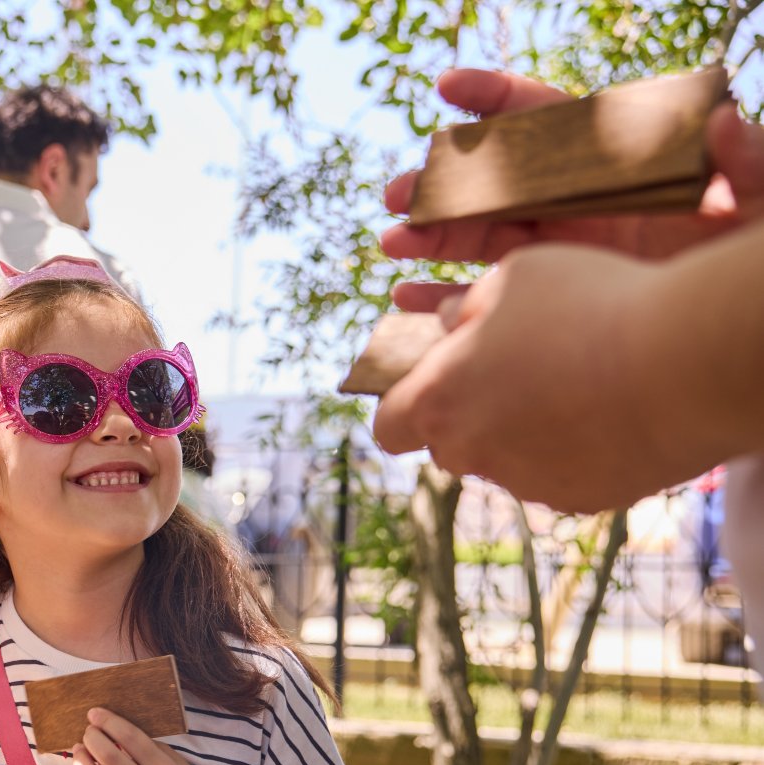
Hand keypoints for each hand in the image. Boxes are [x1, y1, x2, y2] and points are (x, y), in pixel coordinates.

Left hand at [71, 709, 215, 764]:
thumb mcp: (174, 761)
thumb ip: (146, 746)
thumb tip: (112, 728)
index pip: (130, 737)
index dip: (108, 721)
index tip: (94, 713)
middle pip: (108, 756)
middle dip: (92, 737)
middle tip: (89, 731)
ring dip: (80, 759)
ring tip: (80, 749)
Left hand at [372, 244, 720, 510]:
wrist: (684, 361)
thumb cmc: (589, 305)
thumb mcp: (512, 277)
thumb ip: (463, 308)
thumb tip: (443, 323)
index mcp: (439, 400)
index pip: (388, 426)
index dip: (402, 406)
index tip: (424, 388)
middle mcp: (471, 452)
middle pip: (447, 447)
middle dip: (466, 416)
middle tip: (510, 374)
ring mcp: (525, 482)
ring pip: (504, 461)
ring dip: (520, 431)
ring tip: (571, 383)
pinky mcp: (577, 499)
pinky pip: (558, 475)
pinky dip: (571, 450)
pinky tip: (606, 410)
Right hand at [382, 67, 763, 297]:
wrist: (743, 324)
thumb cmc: (756, 246)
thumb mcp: (763, 194)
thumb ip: (745, 158)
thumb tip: (723, 122)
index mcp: (614, 162)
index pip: (547, 117)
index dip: (495, 97)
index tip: (449, 87)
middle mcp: (577, 203)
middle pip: (494, 182)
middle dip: (439, 183)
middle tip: (396, 194)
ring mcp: (559, 254)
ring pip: (478, 237)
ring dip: (429, 238)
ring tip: (390, 245)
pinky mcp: (550, 302)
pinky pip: (484, 300)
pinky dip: (442, 299)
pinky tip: (406, 299)